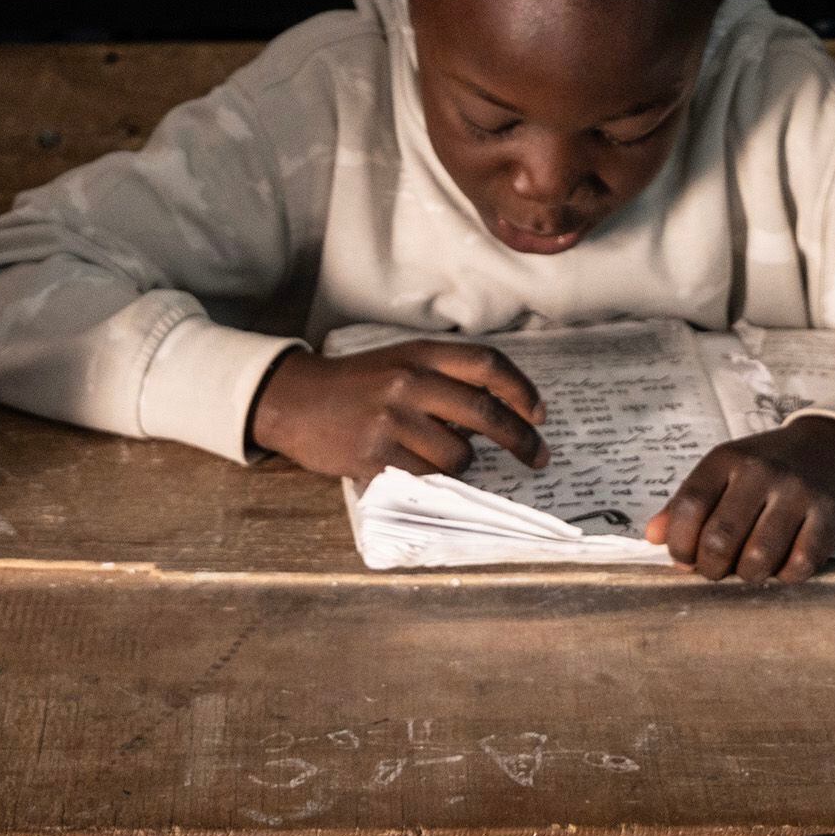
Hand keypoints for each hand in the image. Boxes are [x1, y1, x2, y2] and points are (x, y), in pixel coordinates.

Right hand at [248, 342, 548, 480]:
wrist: (294, 400)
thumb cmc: (356, 385)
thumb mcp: (400, 363)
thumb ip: (445, 380)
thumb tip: (501, 416)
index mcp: (419, 354)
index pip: (487, 365)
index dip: (522, 390)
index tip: (541, 414)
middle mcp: (408, 382)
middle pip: (485, 412)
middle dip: (521, 439)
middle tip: (538, 457)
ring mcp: (391, 420)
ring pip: (459, 455)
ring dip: (463, 465)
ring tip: (440, 459)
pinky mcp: (374, 456)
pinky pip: (427, 478)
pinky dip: (434, 482)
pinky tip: (419, 472)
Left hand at [650, 417, 834, 583]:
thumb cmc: (769, 468)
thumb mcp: (725, 471)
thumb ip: (686, 503)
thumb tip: (653, 537)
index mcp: (728, 458)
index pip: (688, 507)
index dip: (679, 544)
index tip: (683, 558)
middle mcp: (761, 471)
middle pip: (720, 539)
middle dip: (711, 568)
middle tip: (716, 570)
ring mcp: (798, 493)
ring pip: (758, 560)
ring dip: (748, 576)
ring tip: (749, 568)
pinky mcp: (830, 515)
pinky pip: (798, 566)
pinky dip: (785, 576)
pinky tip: (783, 564)